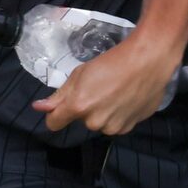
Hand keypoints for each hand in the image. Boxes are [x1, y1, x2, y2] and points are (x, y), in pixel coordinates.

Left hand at [35, 32, 177, 135]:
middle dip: (86, 109)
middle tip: (99, 89)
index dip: (55, 114)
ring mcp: (115, 126)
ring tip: (116, 93)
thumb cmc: (113, 62)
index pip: (54, 123)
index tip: (63, 106)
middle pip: (81, 121)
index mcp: (79, 107)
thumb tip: (39, 107)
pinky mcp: (132, 126)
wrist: (149, 61)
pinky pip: (118, 125)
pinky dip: (120, 115)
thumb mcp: (81, 73)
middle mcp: (95, 122)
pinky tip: (127, 98)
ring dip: (104, 113)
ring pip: (101, 124)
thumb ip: (59, 95)